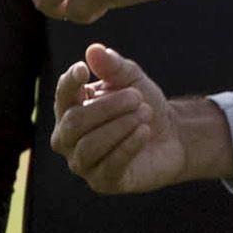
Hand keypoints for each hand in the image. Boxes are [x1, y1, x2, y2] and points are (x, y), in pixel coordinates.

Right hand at [51, 44, 185, 193]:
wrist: (171, 134)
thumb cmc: (141, 103)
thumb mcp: (131, 79)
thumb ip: (112, 66)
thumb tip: (93, 50)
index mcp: (70, 109)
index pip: (62, 95)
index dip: (69, 83)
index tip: (84, 70)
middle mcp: (68, 138)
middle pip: (74, 123)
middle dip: (108, 107)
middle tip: (137, 97)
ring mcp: (83, 162)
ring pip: (89, 146)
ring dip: (120, 126)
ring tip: (144, 113)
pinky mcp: (103, 181)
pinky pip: (109, 165)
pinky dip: (128, 146)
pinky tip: (144, 131)